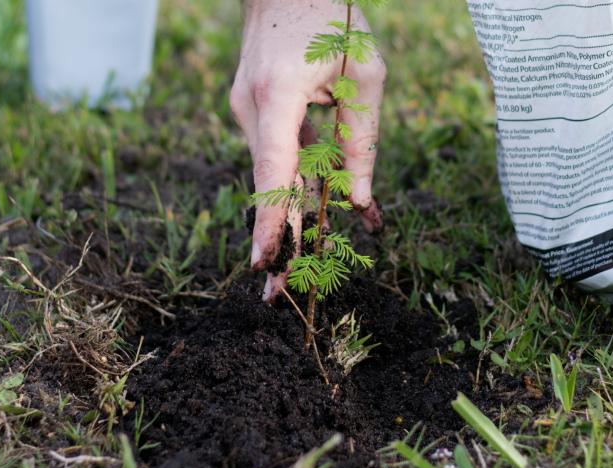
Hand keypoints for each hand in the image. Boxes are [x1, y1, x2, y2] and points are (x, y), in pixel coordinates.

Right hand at [230, 0, 385, 301]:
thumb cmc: (332, 17)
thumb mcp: (366, 73)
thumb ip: (363, 140)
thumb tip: (358, 202)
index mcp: (279, 92)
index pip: (273, 168)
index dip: (271, 219)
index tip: (265, 262)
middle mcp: (252, 108)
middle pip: (267, 188)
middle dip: (274, 242)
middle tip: (275, 295)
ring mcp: (247, 112)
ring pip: (272, 179)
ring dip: (289, 222)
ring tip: (296, 271)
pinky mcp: (253, 115)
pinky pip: (276, 160)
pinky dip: (293, 191)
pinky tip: (310, 219)